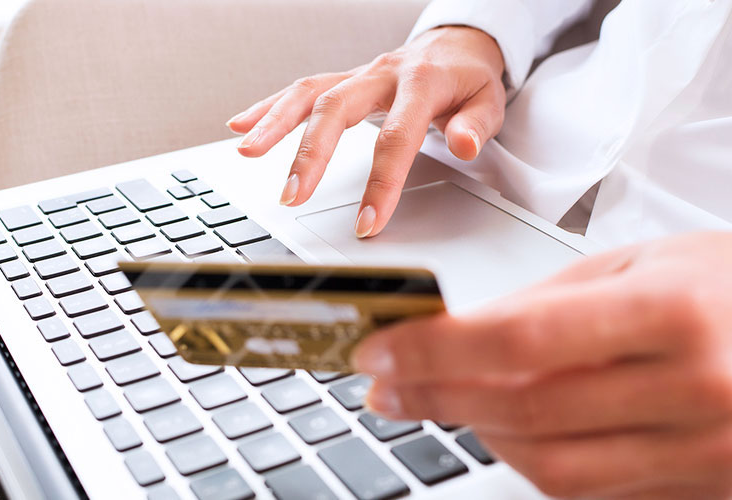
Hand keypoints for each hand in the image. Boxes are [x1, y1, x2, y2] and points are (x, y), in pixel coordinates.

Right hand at [226, 27, 505, 237]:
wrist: (457, 44)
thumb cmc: (469, 80)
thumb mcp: (490, 100)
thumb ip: (476, 125)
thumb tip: (464, 145)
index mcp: (421, 82)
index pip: (397, 137)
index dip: (382, 182)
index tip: (367, 223)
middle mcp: (382, 74)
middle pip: (337, 109)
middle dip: (311, 153)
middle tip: (292, 194)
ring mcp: (358, 75)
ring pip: (309, 94)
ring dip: (275, 124)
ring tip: (247, 152)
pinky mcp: (343, 80)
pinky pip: (301, 90)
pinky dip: (268, 107)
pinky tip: (241, 125)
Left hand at [352, 229, 731, 497]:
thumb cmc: (714, 280)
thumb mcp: (621, 264)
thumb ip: (531, 307)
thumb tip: (439, 338)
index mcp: (672, 313)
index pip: (524, 340)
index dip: (436, 350)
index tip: (380, 350)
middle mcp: (697, 388)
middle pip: (528, 412)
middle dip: (437, 398)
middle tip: (386, 385)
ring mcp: (705, 450)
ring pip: (551, 468)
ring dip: (480, 434)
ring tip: (444, 400)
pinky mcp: (704, 488)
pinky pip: (590, 493)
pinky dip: (533, 462)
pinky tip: (507, 427)